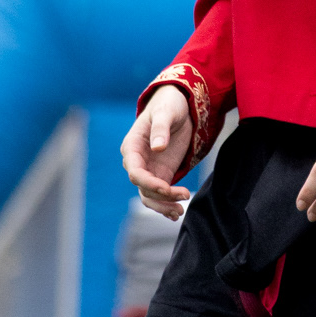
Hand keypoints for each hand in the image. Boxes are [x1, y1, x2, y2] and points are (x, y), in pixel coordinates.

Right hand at [120, 86, 193, 219]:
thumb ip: (161, 129)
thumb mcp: (166, 112)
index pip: (135, 171)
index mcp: (132, 147)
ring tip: (179, 212)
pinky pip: (160, 194)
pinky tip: (176, 212)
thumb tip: (158, 147)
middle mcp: (137, 161)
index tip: (166, 188)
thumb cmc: (168, 104)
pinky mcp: (162, 173)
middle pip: (143, 187)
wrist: (179, 104)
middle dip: (161, 196)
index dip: (148, 183)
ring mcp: (149, 169)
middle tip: (183, 196)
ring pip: (149, 195)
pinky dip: (167, 204)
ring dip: (163, 205)